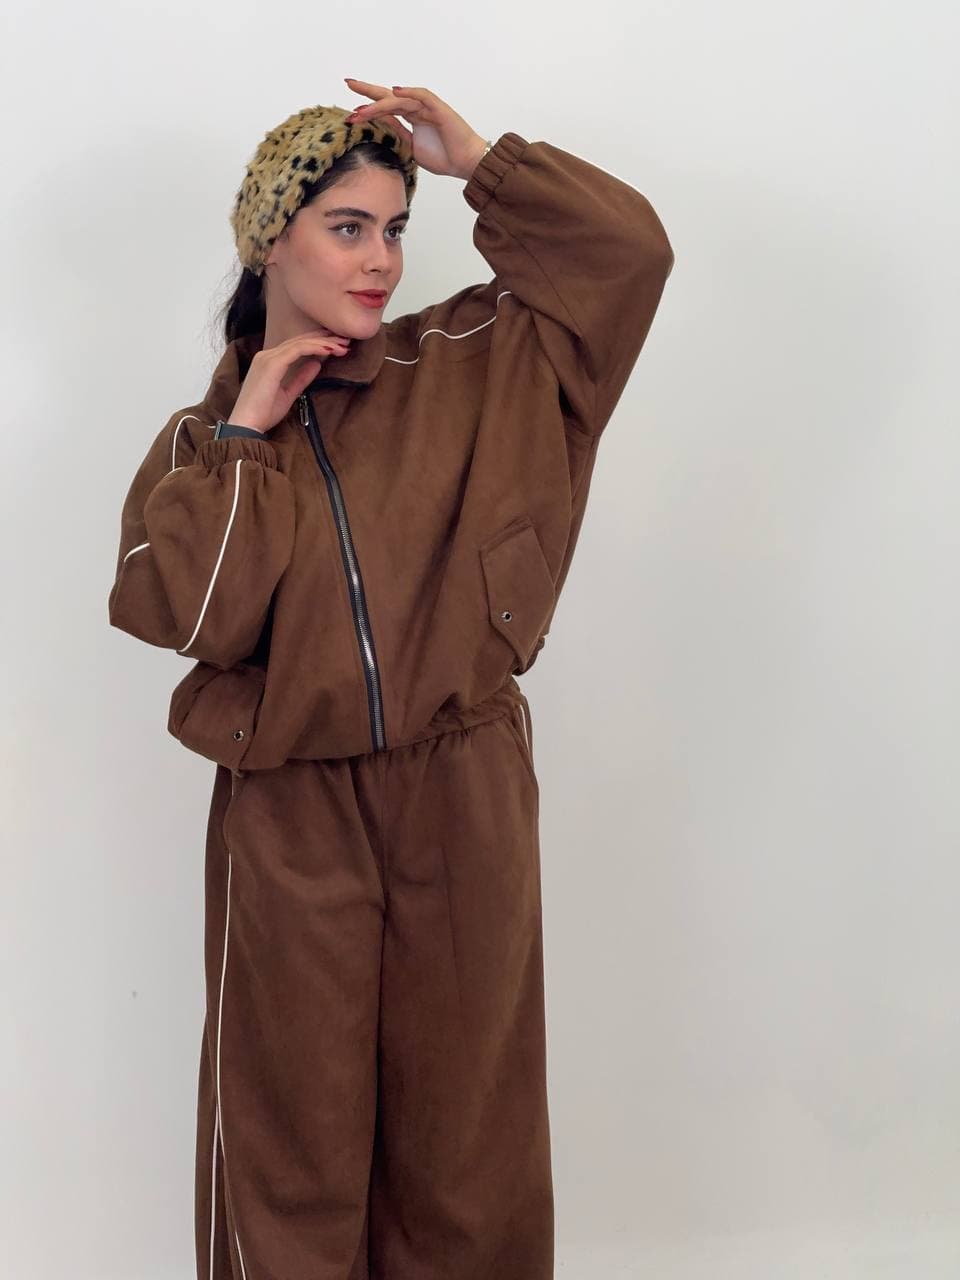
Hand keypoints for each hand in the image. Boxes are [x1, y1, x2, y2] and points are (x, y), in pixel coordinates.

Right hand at [229, 331, 351, 432]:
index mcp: (269, 361)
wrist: (247, 425)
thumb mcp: (289, 394)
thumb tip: (316, 364)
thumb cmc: (264, 414)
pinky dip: (315, 347)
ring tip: (343, 344)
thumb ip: (301, 378)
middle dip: (325, 337)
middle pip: (300, 340)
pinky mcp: (272, 364)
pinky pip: (297, 350)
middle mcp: (267, 355)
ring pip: (300, 342)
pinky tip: (330, 349)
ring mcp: (268, 358)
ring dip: (324, 342)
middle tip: (346, 339)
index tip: (338, 346)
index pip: (297, 346)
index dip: (318, 343)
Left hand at [343, 78, 488, 179]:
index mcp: (411, 118)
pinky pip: (422, 96)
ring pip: (400, 99)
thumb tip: (380, 132)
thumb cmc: (445, 158)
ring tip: (362, 111)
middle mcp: (417, 109)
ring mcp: (427, 107)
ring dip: (380, 103)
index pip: (386, 108)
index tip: (350, 108)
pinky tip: (394, 91)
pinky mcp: (439, 109)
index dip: (368, 106)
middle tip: (348, 83)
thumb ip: (398, 137)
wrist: (467, 163)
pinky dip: (408, 92)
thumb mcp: (412, 148)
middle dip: (367, 91)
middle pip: (388, 96)